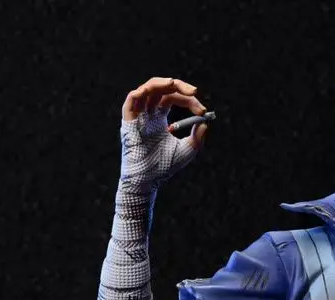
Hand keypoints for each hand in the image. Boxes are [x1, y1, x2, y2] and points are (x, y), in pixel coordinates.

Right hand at [118, 75, 209, 189]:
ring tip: (174, 83)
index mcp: (158, 118)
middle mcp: (147, 113)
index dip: (189, 100)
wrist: (148, 180)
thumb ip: (197, 137)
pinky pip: (132, 99)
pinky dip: (142, 92)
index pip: (173, 98)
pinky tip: (153, 90)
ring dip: (161, 83)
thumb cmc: (165, 167)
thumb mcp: (187, 150)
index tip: (203, 111)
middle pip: (162, 89)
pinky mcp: (128, 120)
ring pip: (147, 88)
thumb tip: (206, 122)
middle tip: (195, 92)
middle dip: (179, 86)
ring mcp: (138, 115)